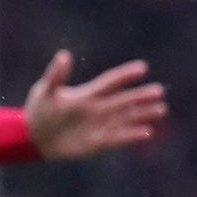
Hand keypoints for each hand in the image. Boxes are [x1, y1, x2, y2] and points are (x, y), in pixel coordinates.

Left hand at [23, 51, 167, 160]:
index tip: (142, 68)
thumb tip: (64, 55)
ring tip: (161, 109)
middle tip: (160, 91)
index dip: (125, 75)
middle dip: (141, 96)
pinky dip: (132, 135)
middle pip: (123, 100)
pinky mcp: (98, 142)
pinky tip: (147, 132)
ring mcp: (99, 125)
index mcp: (87, 94)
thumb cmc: (39, 110)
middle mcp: (97, 108)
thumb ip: (56, 75)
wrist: (35, 136)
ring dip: (143, 114)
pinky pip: (118, 138)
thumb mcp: (45, 90)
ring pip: (126, 118)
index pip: (110, 82)